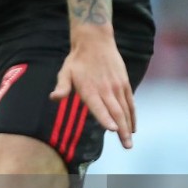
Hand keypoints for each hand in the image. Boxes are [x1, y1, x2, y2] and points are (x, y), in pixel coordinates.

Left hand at [53, 25, 135, 148]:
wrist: (95, 41)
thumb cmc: (77, 60)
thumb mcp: (65, 72)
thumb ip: (62, 87)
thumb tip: (54, 98)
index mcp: (90, 89)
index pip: (98, 106)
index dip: (105, 118)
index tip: (112, 129)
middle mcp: (105, 89)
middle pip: (116, 112)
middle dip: (122, 130)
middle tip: (127, 146)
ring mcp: (117, 86)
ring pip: (125, 110)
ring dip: (129, 127)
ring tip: (129, 142)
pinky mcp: (124, 83)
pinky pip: (130, 102)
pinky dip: (132, 115)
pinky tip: (133, 127)